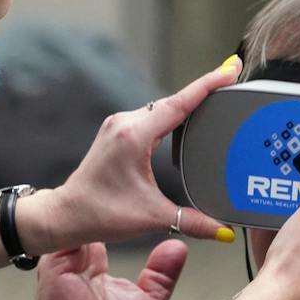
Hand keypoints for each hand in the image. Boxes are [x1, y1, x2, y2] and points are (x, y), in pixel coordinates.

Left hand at [16, 58, 241, 252]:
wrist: (66, 214)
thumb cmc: (100, 213)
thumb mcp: (152, 217)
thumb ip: (192, 222)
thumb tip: (223, 232)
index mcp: (134, 136)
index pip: (180, 103)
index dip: (208, 84)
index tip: (231, 68)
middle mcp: (125, 123)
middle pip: (173, 100)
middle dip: (204, 89)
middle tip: (232, 78)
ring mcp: (119, 125)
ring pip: (162, 107)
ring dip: (187, 101)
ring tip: (217, 94)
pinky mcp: (117, 132)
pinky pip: (151, 115)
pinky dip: (173, 113)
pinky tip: (187, 116)